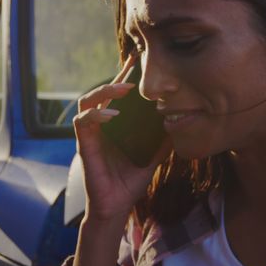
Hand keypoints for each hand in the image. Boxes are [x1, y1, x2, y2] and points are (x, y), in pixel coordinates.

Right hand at [73, 57, 170, 222]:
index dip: (125, 76)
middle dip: (115, 79)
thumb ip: (164, 140)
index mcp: (116, 125)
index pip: (118, 96)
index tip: (137, 59)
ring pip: (87, 102)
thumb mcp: (154, 156)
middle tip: (133, 72)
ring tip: (122, 90)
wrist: (117, 206)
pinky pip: (83, 122)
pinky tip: (111, 115)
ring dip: (103, 92)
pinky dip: (96, 115)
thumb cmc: (131, 180)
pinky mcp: (84, 145)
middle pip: (101, 92)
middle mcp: (101, 126)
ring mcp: (91, 134)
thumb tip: (183, 123)